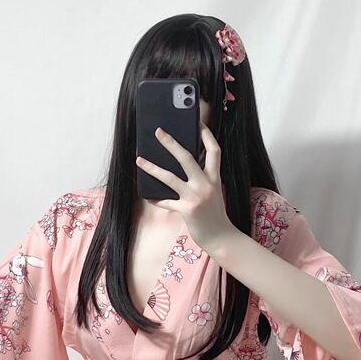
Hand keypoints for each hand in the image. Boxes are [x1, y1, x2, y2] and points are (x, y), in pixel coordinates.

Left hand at [136, 124, 233, 250]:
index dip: (206, 135)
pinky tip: (147, 195)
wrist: (221, 238)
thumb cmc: (215, 214)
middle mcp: (206, 185)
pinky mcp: (186, 210)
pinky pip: (166, 202)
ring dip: (152, 168)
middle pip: (187, 158)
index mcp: (214, 178)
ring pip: (170, 178)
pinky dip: (156, 198)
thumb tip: (183, 166)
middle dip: (171, 143)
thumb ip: (203, 178)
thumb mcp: (214, 192)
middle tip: (158, 131)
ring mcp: (195, 197)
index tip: (198, 122)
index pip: (213, 151)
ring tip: (139, 160)